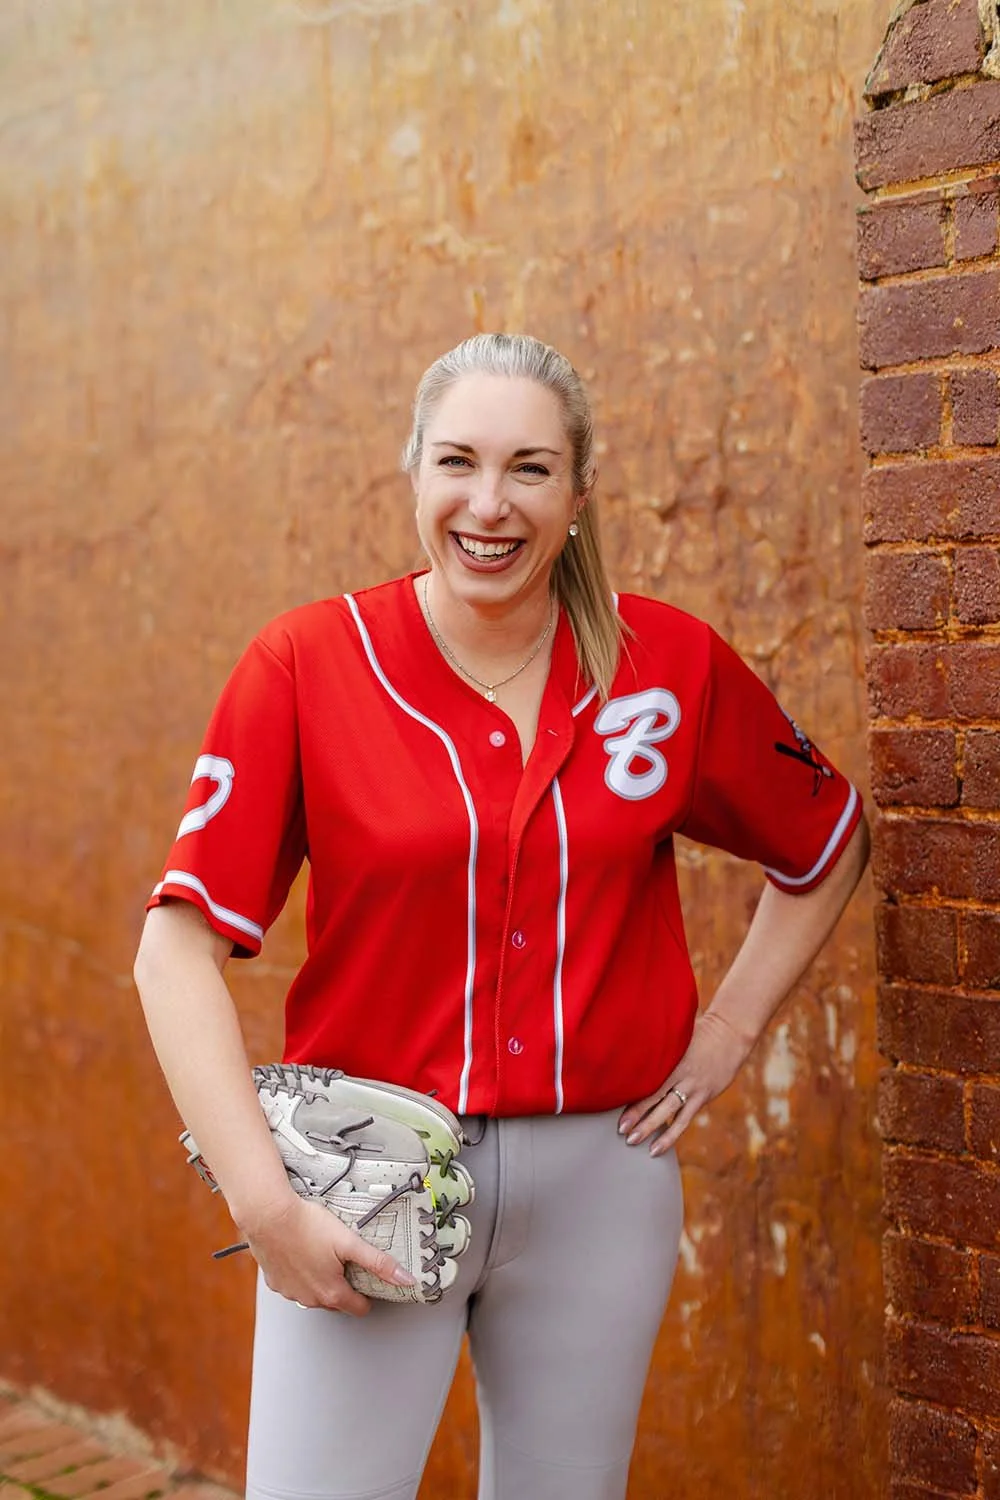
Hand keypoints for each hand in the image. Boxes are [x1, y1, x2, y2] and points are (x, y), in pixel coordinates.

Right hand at [240, 1193, 416, 1315]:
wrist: (268, 1216)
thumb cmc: (306, 1226)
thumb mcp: (349, 1242)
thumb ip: (378, 1262)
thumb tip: (405, 1279)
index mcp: (331, 1292)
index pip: (359, 1308)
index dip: (368, 1295)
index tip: (369, 1283)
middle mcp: (309, 1299)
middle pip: (336, 1302)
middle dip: (344, 1287)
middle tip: (345, 1262)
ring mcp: (290, 1292)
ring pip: (313, 1295)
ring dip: (320, 1281)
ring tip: (322, 1254)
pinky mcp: (275, 1282)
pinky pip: (293, 1285)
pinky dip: (299, 1274)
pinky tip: (302, 1254)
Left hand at [618, 1010, 754, 1154]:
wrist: (730, 1035)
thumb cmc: (697, 1032)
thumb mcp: (676, 1037)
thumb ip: (657, 1048)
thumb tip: (628, 1051)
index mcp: (673, 1061)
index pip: (651, 1086)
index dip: (635, 1103)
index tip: (621, 1117)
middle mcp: (684, 1077)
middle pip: (660, 1102)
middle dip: (642, 1121)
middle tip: (625, 1135)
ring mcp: (696, 1089)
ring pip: (676, 1116)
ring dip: (661, 1134)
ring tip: (648, 1150)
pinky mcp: (705, 1096)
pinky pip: (688, 1117)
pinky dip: (675, 1130)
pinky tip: (663, 1144)